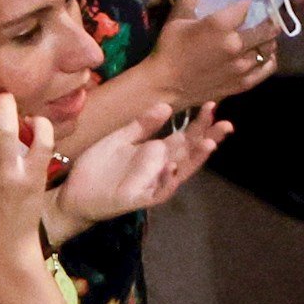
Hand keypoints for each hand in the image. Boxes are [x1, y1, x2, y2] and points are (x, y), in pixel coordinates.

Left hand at [49, 100, 227, 237]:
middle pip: (190, 152)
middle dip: (209, 138)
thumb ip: (142, 125)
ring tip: (209, 143)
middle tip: (226, 124)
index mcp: (157, 152)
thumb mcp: (121, 138)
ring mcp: (153, 183)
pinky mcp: (140, 197)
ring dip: (196, 158)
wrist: (77, 191)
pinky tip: (171, 166)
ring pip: (181, 172)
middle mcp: (161, 168)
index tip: (212, 106)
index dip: (199, 123)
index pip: (185, 136)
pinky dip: (166, 180)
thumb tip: (166, 106)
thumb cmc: (101, 166)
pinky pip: (158, 191)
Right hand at [148, 0, 276, 106]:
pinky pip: (268, 67)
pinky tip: (263, 53)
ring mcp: (244, 66)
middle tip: (263, 15)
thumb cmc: (170, 48)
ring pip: (270, 47)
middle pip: (267, 28)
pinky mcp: (245, 82)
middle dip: (268, 19)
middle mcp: (237, 45)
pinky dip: (270, 58)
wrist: (166, 85)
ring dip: (268, 38)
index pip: (248, 5)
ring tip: (262, 34)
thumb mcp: (177, 17)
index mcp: (220, 26)